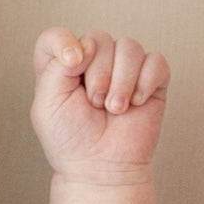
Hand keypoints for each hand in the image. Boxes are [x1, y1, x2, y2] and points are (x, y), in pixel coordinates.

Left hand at [30, 29, 170, 184]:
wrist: (101, 167)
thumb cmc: (72, 141)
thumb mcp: (47, 105)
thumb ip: (55, 68)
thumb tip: (84, 46)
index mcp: (62, 67)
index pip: (56, 37)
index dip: (63, 42)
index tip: (72, 64)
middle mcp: (93, 62)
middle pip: (99, 38)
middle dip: (98, 75)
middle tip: (94, 105)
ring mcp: (124, 68)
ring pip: (129, 47)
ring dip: (121, 82)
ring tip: (114, 109)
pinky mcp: (151, 78)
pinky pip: (155, 61)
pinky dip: (144, 84)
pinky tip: (135, 104)